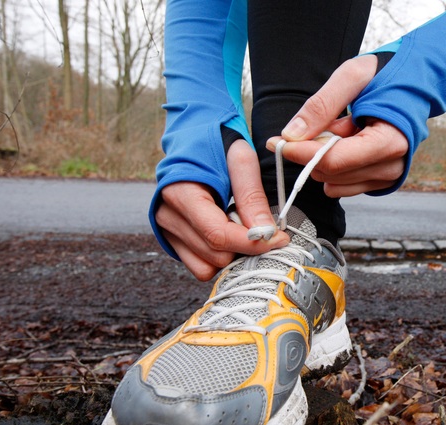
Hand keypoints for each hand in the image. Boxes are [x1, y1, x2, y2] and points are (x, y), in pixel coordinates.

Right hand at [155, 139, 288, 280]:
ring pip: (208, 266)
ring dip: (232, 254)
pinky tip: (229, 236)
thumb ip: (252, 196)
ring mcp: (166, 230)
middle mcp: (167, 215)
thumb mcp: (240, 159)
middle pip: (215, 254)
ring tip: (240, 227)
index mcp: (180, 192)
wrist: (193, 137)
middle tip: (261, 228)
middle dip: (245, 247)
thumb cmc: (215, 142)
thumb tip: (266, 232)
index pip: (218, 234)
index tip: (279, 239)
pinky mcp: (172, 240)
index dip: (252, 243)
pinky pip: (199, 266)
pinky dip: (218, 259)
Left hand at [266, 55, 407, 197]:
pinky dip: (334, 167)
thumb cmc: (387, 74)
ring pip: (333, 183)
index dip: (302, 153)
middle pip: (331, 174)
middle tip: (318, 123)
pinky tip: (346, 143)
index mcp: (391, 140)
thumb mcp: (352, 76)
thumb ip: (321, 104)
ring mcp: (388, 177)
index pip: (336, 160)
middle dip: (312, 151)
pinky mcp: (381, 183)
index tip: (278, 141)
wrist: (416, 82)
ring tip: (341, 129)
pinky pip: (342, 186)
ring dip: (324, 158)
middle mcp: (393, 165)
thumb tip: (291, 134)